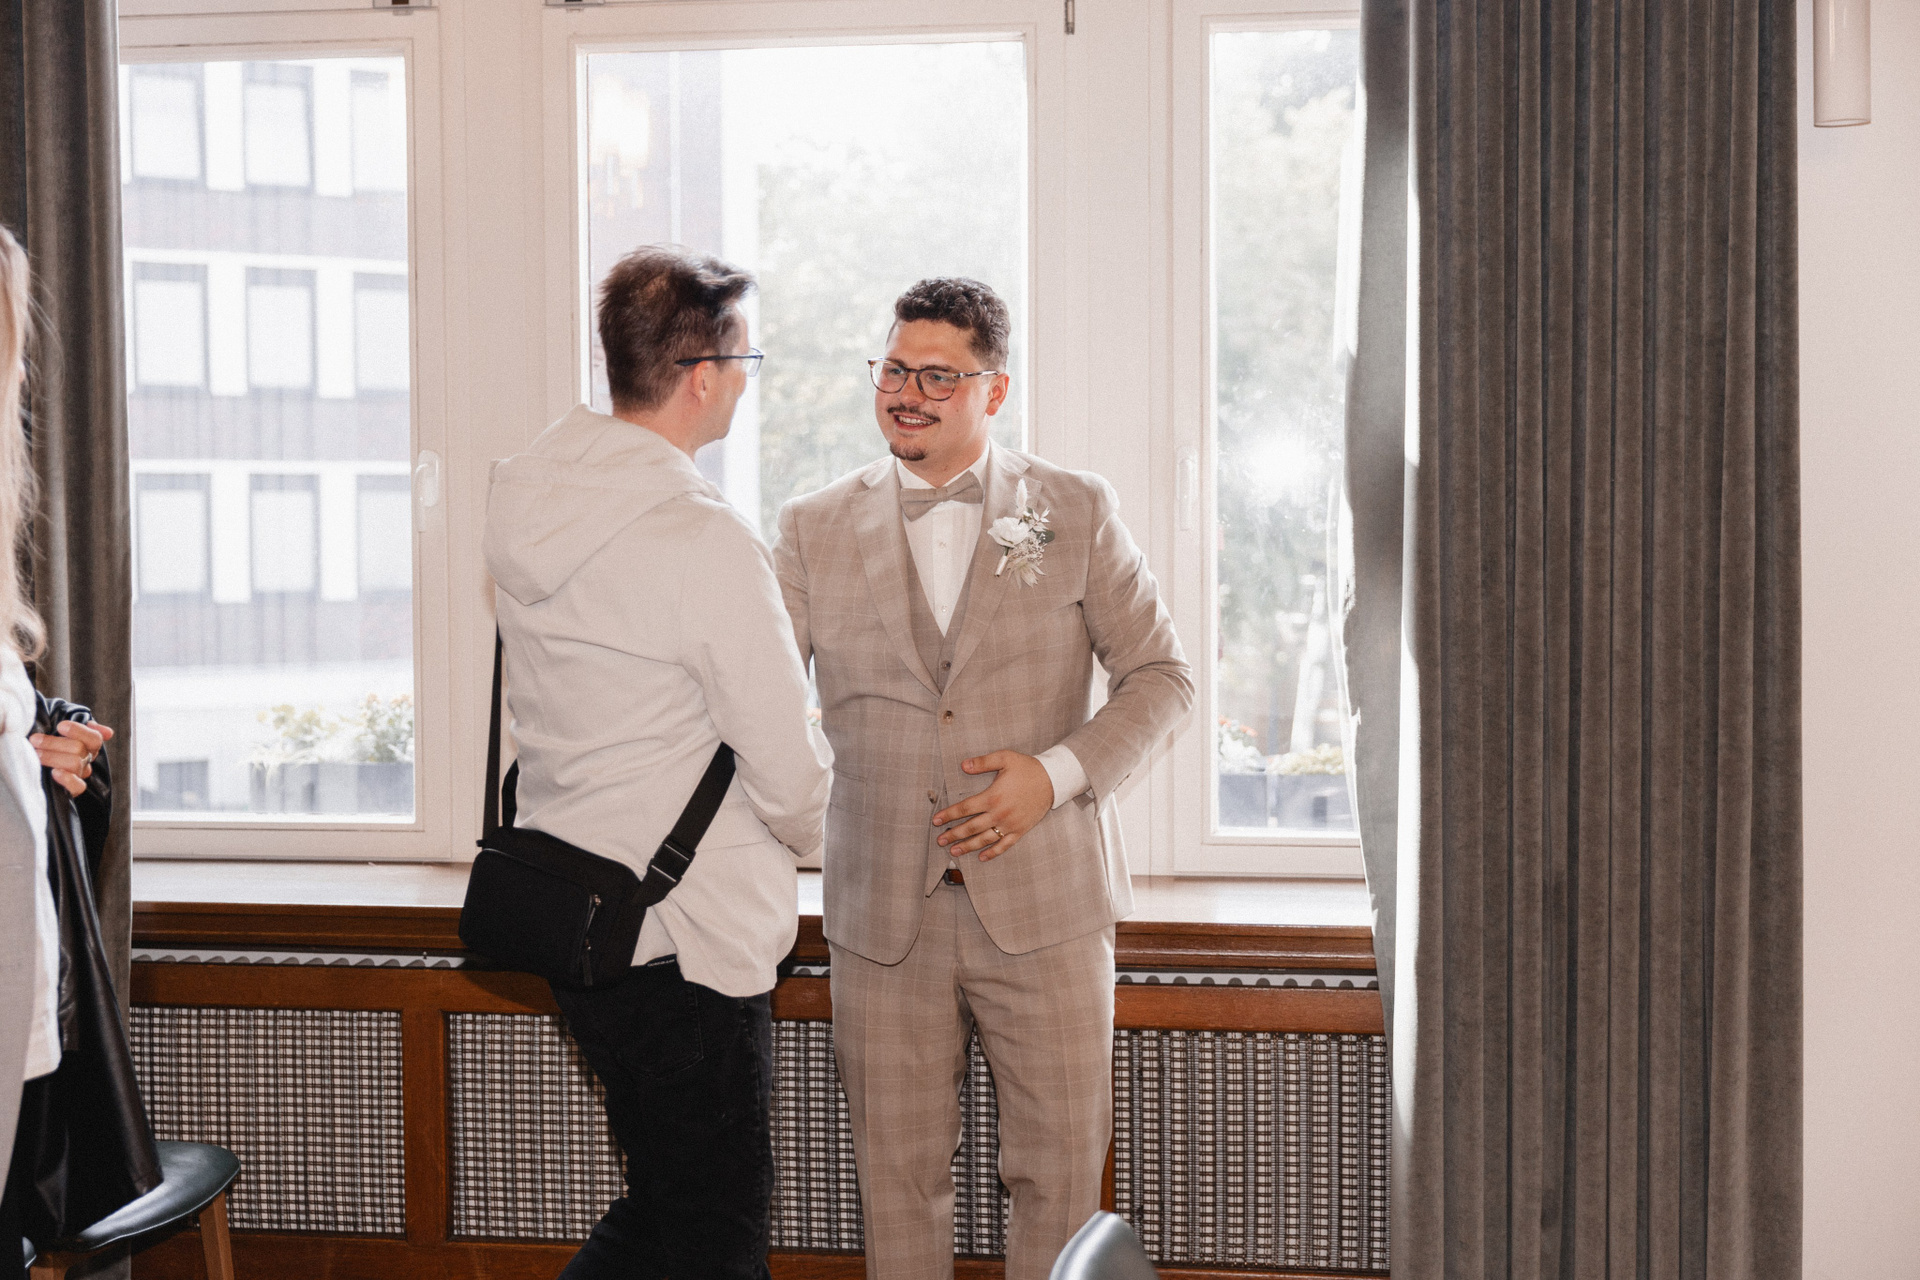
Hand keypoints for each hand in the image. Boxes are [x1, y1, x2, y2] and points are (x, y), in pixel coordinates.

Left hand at [31, 720, 113, 798]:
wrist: (31, 769)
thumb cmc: (46, 746)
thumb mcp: (59, 732)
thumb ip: (78, 728)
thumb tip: (98, 727)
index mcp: (88, 745)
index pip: (94, 738)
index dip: (79, 731)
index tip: (60, 726)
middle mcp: (86, 760)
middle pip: (79, 749)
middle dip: (54, 743)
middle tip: (35, 740)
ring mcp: (80, 774)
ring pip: (75, 763)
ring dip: (52, 757)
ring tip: (35, 754)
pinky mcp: (72, 790)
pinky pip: (79, 787)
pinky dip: (68, 779)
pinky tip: (55, 773)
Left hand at [932, 750, 1052, 861]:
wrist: (1052, 780)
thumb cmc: (1027, 768)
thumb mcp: (1005, 758)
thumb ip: (983, 762)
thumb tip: (963, 765)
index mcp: (993, 796)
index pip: (965, 808)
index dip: (949, 815)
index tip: (936, 820)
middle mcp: (999, 813)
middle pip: (971, 827)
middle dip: (953, 834)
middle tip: (940, 840)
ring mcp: (1010, 824)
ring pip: (985, 839)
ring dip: (968, 846)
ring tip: (954, 851)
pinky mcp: (1020, 830)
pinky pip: (1004, 845)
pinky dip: (992, 853)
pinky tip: (982, 857)